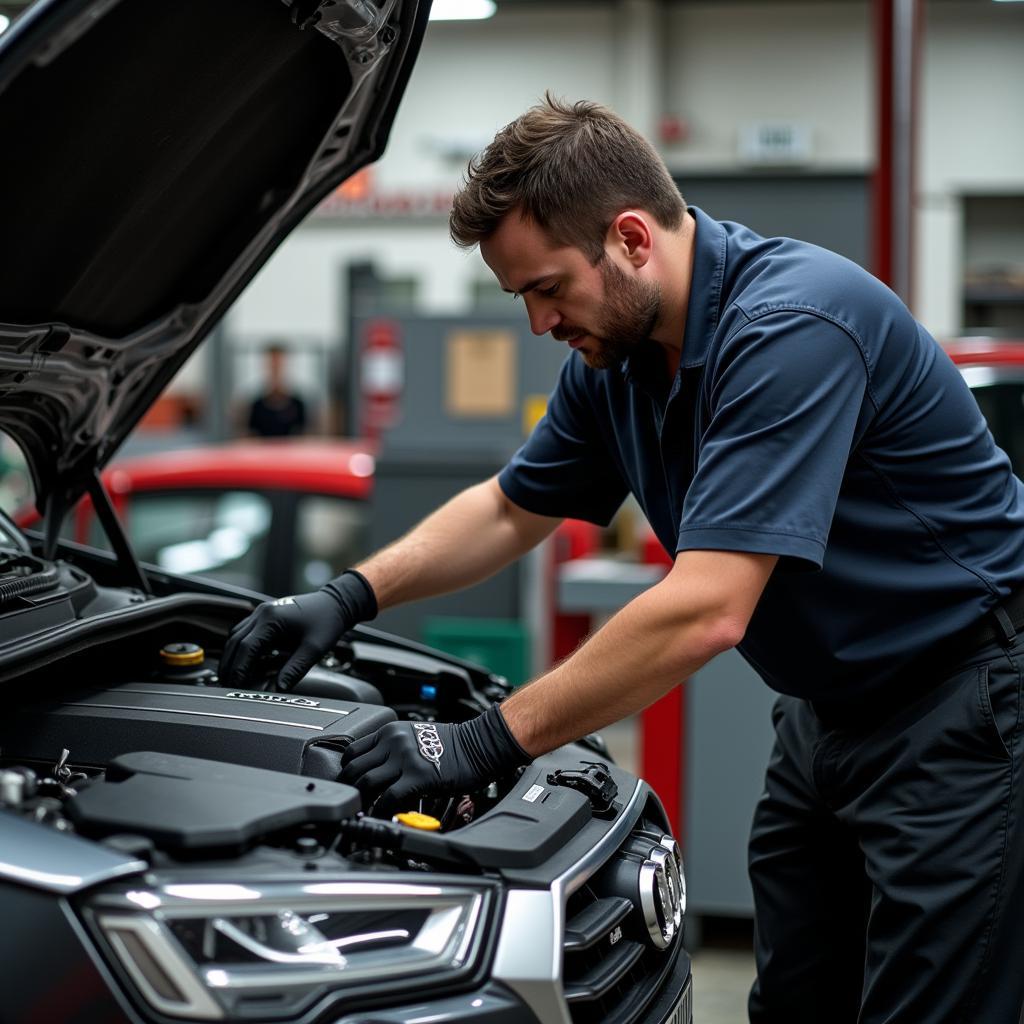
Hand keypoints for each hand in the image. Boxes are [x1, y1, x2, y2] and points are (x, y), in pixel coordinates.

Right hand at [219, 570, 375, 689]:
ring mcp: (262, 612)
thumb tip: (278, 689)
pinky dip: (241, 648)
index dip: (239, 669)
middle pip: (235, 641)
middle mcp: (262, 613)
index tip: (236, 686)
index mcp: (272, 619)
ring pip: (236, 636)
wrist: (336, 604)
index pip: (247, 647)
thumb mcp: (314, 649)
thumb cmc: (327, 623)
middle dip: (230, 665)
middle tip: (227, 686)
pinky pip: (245, 632)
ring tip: (232, 677)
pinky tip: (245, 662)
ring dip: (232, 656)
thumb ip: (295, 669)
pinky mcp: (265, 615)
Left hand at [339, 705, 531, 814]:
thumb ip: (393, 750)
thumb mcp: (415, 736)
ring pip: (366, 783)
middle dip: (349, 789)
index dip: (347, 771)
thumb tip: (377, 773)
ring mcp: (405, 758)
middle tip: (353, 803)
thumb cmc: (452, 744)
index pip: (353, 751)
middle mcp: (394, 741)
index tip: (349, 784)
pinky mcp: (418, 776)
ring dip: (362, 801)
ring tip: (365, 812)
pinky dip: (382, 811)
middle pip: (354, 768)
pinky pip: (389, 798)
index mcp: (390, 731)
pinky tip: (384, 816)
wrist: (479, 744)